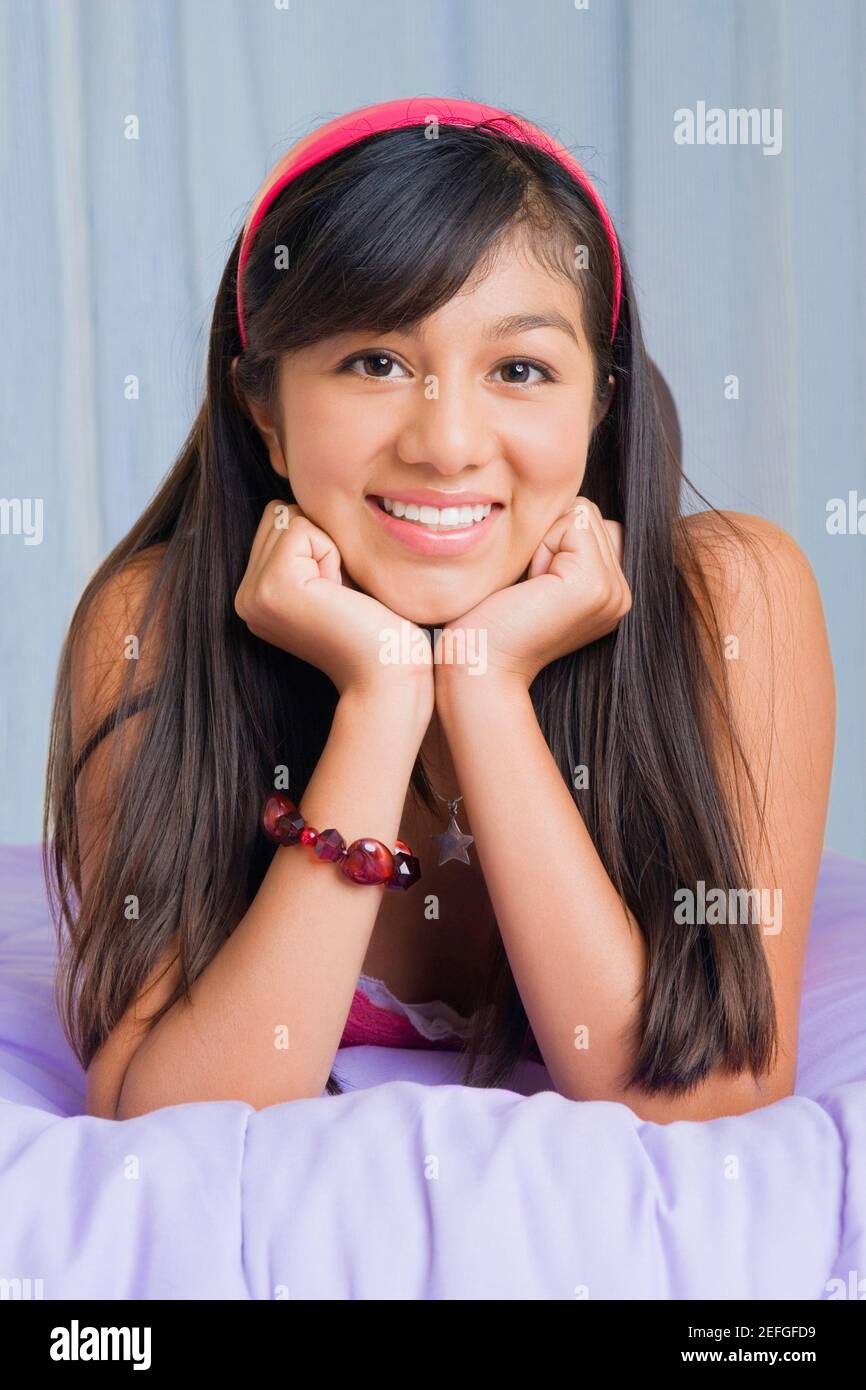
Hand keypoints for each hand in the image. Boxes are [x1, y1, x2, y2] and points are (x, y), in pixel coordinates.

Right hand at [235, 501, 434, 701]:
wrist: (389, 672)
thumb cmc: (376, 625)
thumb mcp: (332, 576)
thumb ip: (308, 544)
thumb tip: (299, 483)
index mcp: (255, 594)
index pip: (280, 521)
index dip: (321, 543)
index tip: (338, 593)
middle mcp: (243, 597)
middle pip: (281, 512)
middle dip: (322, 540)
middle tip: (340, 593)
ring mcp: (252, 595)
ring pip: (291, 516)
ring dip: (328, 547)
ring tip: (339, 595)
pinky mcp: (272, 588)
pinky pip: (303, 528)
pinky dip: (332, 554)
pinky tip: (339, 596)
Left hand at [435, 497, 630, 686]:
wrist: (479, 666)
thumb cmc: (491, 621)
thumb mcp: (537, 576)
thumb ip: (564, 546)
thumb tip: (571, 502)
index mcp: (610, 593)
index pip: (591, 523)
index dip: (551, 539)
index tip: (530, 587)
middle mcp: (621, 594)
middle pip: (588, 513)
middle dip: (548, 537)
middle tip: (527, 588)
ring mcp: (614, 592)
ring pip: (581, 513)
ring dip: (543, 541)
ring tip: (529, 588)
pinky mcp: (595, 585)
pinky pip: (573, 522)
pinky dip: (541, 545)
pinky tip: (530, 586)